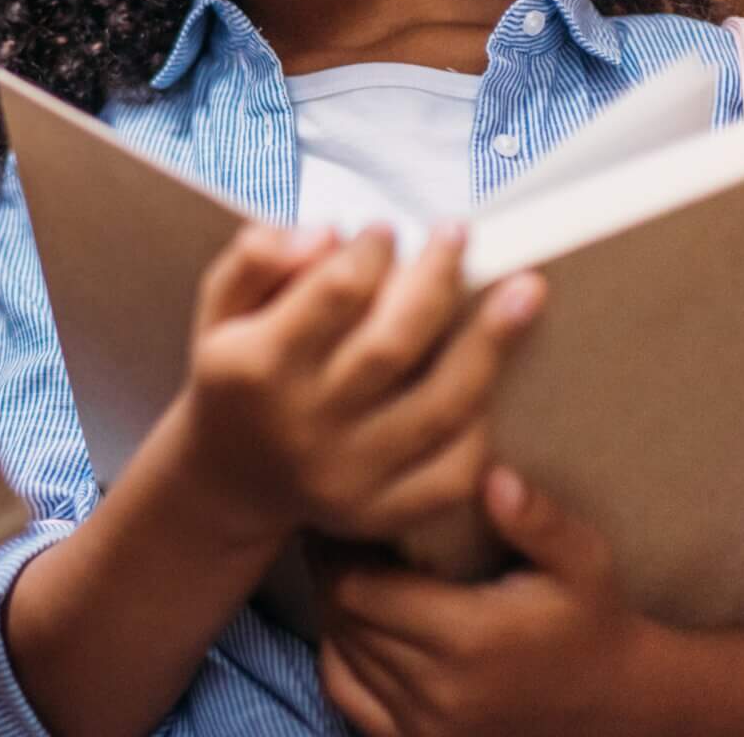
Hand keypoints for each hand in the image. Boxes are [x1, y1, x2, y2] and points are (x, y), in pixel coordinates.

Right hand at [176, 223, 541, 543]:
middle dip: (438, 280)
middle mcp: (302, 425)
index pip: (335, 294)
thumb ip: (256, 259)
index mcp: (255, 367)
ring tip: (525, 291)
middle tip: (457, 236)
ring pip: (440, 406)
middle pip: (394, 344)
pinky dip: (482, 422)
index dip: (373, 252)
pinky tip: (493, 377)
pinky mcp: (380, 513)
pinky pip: (454, 470)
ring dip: (491, 343)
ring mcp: (346, 476)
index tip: (388, 230)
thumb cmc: (237, 374)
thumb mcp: (219, 308)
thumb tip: (327, 233)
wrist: (228, 477)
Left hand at [314, 468, 661, 736]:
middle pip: (343, 618)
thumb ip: (538, 519)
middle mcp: (439, 689)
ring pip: (341, 653)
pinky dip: (340, 656)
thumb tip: (491, 477)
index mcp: (469, 637)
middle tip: (340, 534)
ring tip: (350, 570)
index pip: (357, 587)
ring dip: (337, 610)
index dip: (337, 549)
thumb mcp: (583, 561)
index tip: (345, 516)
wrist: (613, 701)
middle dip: (332, 573)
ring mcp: (427, 726)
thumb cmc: (591, 620)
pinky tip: (356, 623)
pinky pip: (347, 695)